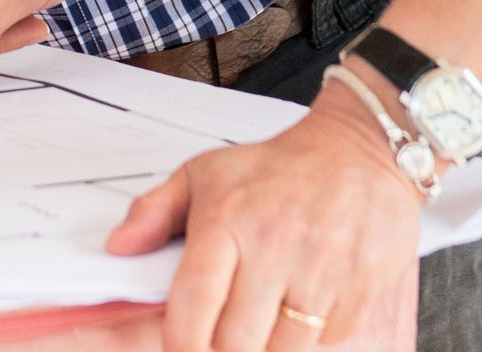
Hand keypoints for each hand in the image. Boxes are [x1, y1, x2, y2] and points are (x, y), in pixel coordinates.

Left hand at [106, 85, 423, 351]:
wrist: (362, 149)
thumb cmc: (281, 167)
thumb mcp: (208, 172)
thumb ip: (156, 210)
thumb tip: (119, 247)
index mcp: (229, 220)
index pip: (190, 316)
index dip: (181, 343)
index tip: (184, 340)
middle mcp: (274, 247)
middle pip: (232, 346)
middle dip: (223, 347)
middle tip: (227, 327)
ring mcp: (320, 273)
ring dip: (268, 344)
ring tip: (265, 315)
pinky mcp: (357, 292)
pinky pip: (324, 346)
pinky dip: (309, 340)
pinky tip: (304, 306)